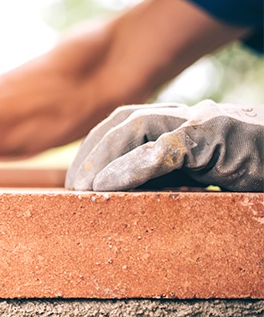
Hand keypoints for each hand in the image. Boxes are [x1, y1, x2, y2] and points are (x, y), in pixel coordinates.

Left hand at [66, 101, 263, 190]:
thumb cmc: (257, 171)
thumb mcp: (206, 178)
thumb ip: (170, 180)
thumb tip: (124, 199)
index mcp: (183, 125)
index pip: (123, 123)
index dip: (94, 148)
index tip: (75, 181)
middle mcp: (190, 117)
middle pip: (121, 120)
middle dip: (90, 152)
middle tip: (72, 189)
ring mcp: (206, 122)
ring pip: (136, 126)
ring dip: (102, 158)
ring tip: (84, 190)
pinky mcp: (221, 134)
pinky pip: (167, 148)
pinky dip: (131, 167)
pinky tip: (108, 187)